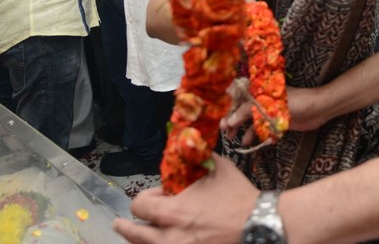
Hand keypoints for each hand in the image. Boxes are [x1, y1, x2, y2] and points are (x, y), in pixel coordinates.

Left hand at [113, 155, 257, 243]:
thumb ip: (200, 157)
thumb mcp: (218, 168)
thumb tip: (191, 143)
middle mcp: (170, 237)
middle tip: (119, 223)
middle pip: (135, 234)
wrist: (259, 223)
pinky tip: (154, 242)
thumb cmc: (238, 195)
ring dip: (138, 240)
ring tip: (129, 235)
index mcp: (174, 212)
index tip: (156, 196)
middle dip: (126, 226)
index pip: (139, 207)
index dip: (145, 199)